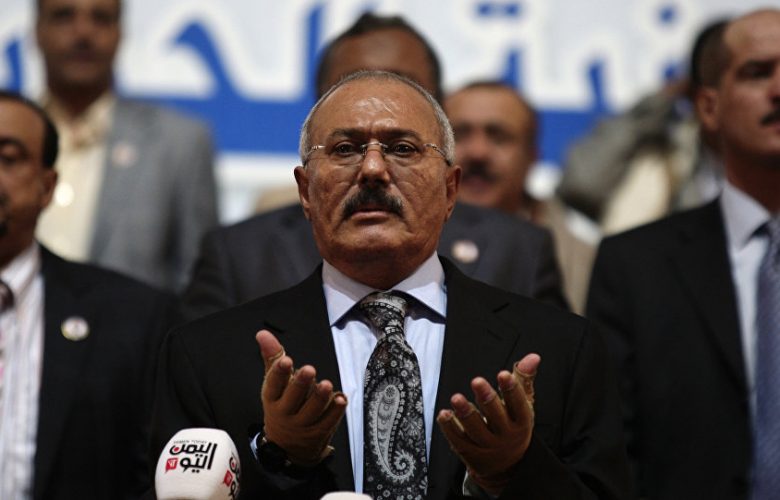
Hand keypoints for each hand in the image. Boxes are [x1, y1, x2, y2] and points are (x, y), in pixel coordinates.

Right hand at [257, 329, 346, 465]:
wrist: (286, 446)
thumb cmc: (281, 406)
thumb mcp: (273, 385)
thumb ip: (272, 358)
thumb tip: (263, 334)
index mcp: (272, 398)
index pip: (273, 385)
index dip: (279, 373)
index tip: (286, 360)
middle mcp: (285, 412)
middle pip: (293, 398)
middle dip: (301, 384)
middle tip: (309, 369)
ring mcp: (302, 425)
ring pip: (311, 410)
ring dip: (320, 397)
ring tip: (327, 385)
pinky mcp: (318, 432)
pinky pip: (328, 421)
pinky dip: (335, 411)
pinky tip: (341, 399)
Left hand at [437, 353, 540, 495]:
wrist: (507, 467)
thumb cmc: (513, 426)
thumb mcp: (523, 404)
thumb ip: (524, 379)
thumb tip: (533, 357)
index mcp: (521, 421)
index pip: (519, 404)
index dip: (512, 389)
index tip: (504, 374)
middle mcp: (506, 435)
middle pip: (496, 416)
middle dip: (487, 399)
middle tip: (477, 381)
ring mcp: (488, 446)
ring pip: (476, 430)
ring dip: (465, 413)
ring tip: (456, 398)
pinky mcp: (471, 453)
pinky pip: (459, 440)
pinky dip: (450, 428)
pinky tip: (444, 414)